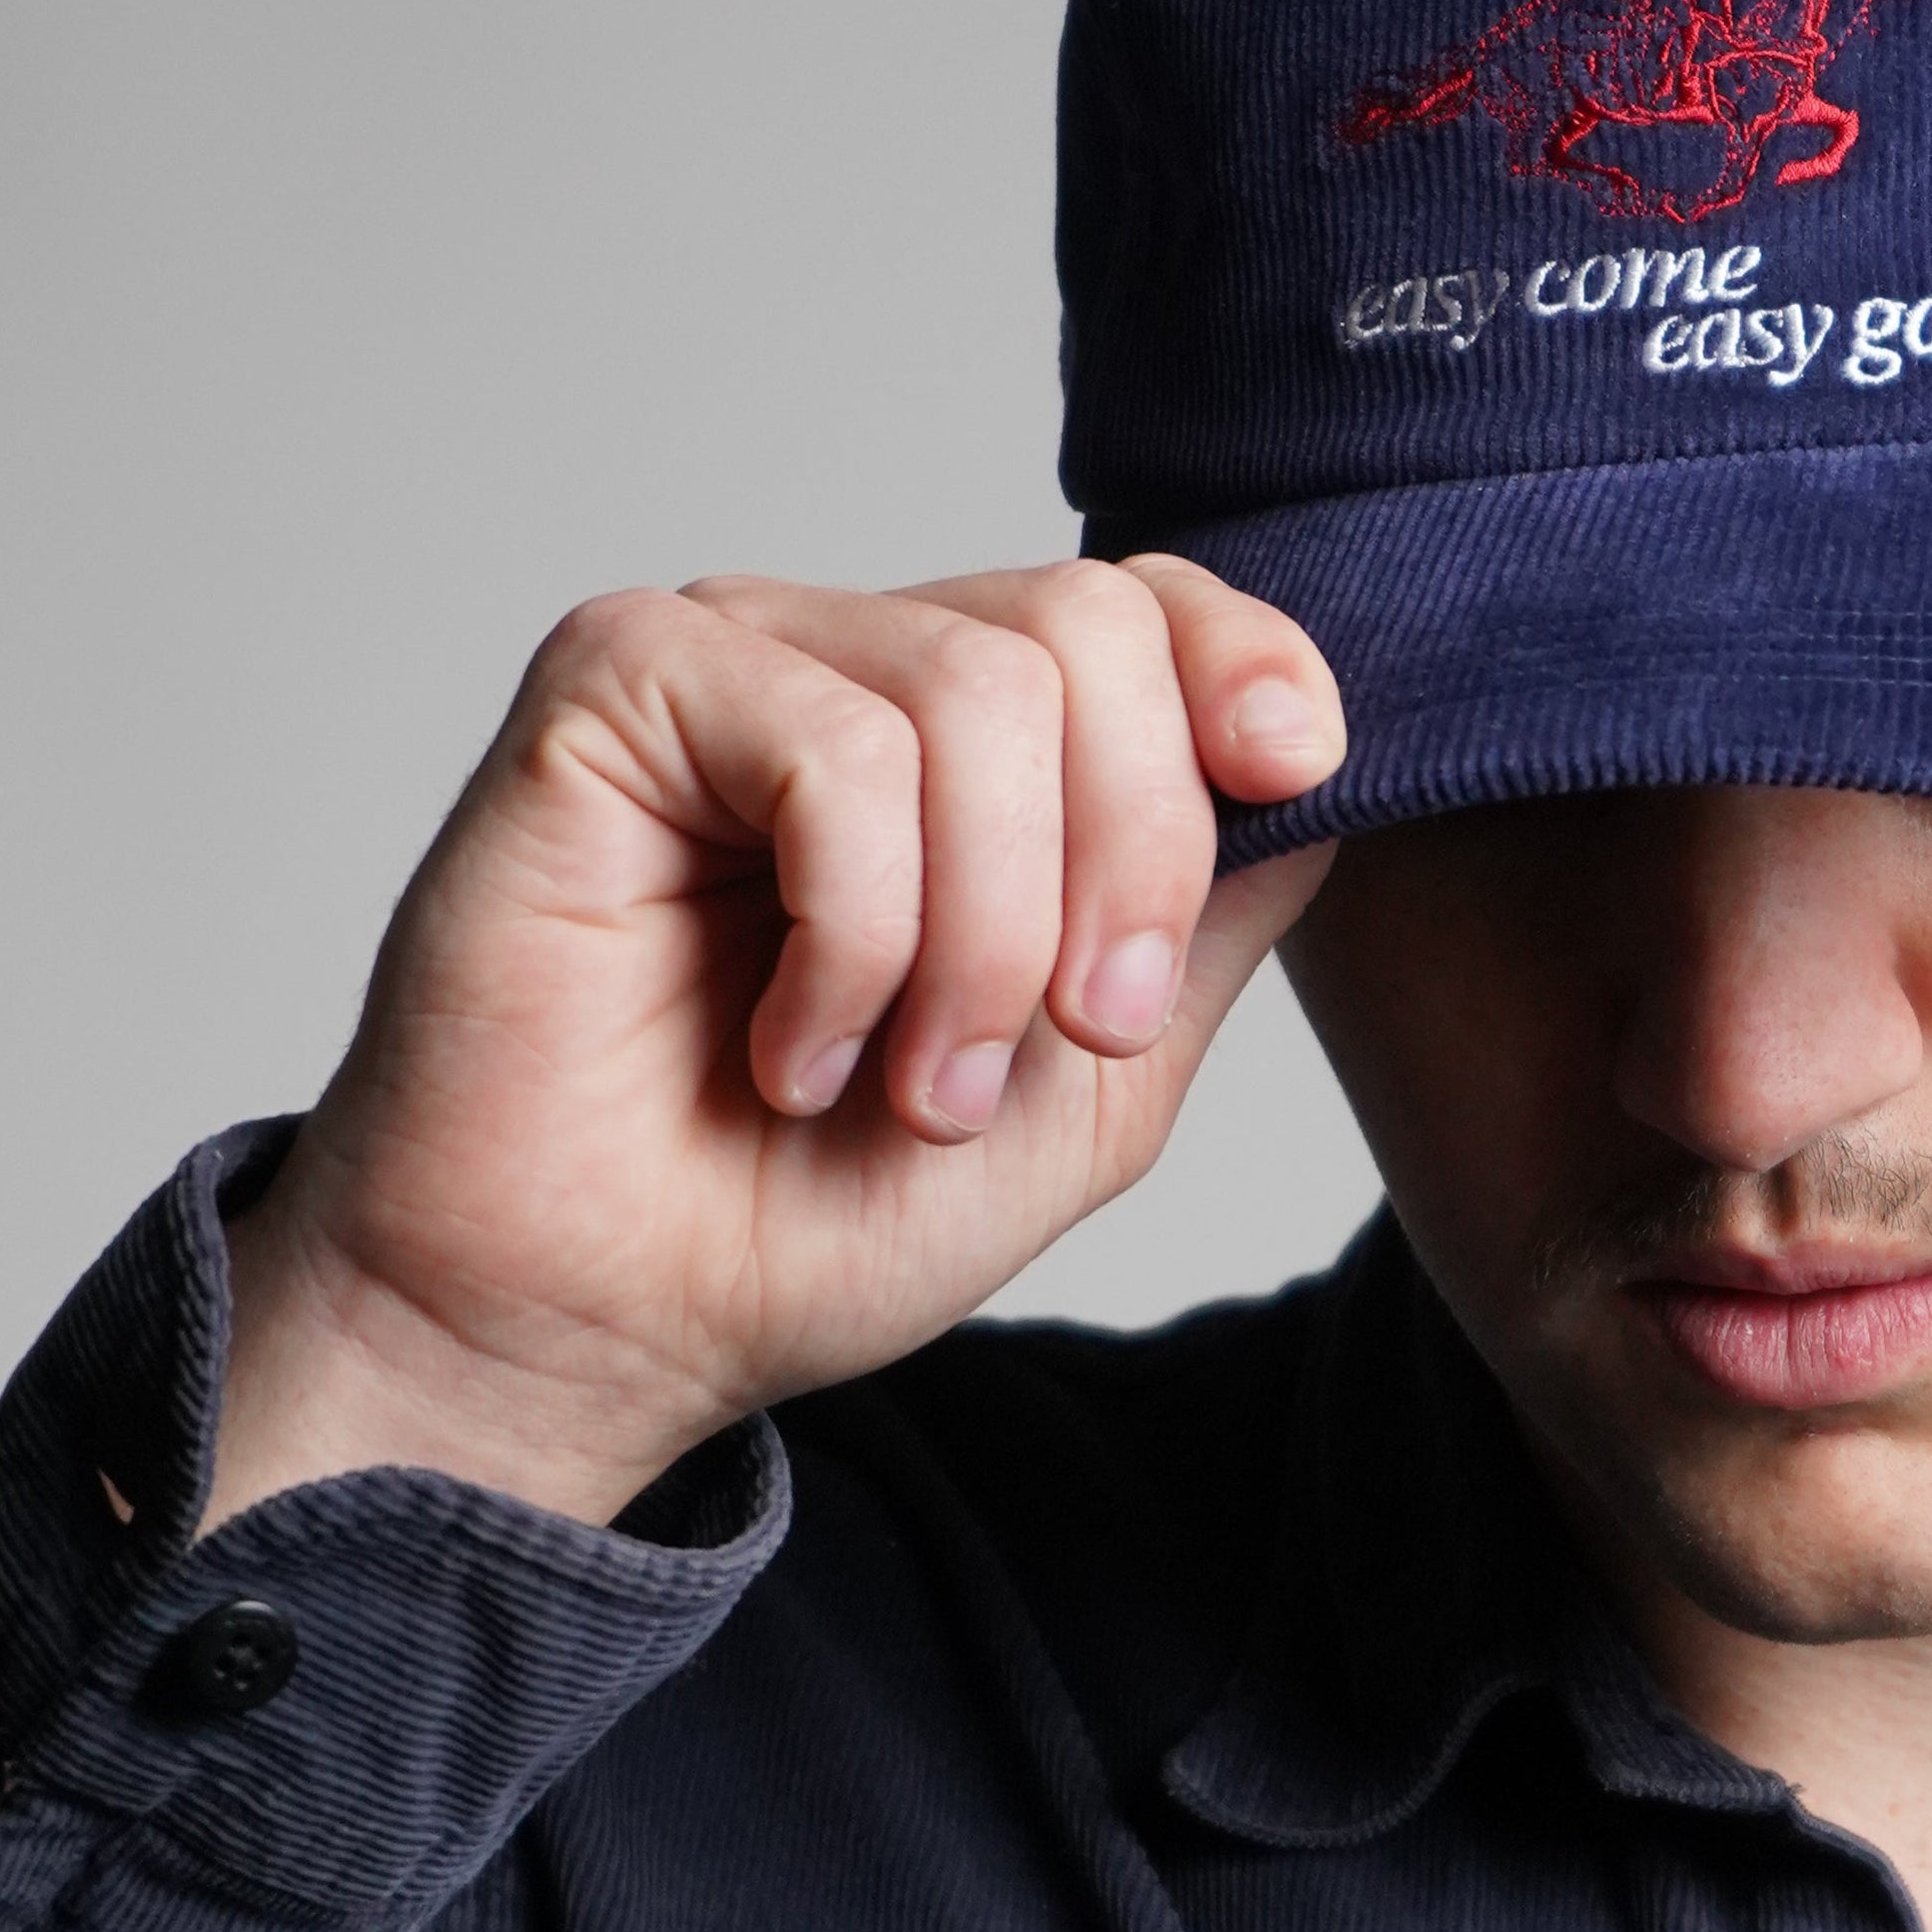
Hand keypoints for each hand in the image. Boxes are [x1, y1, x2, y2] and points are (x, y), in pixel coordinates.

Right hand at [205, 560, 1343, 1528]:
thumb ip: (1211, 920)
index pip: (1150, 600)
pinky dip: (855, 930)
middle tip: (1064, 1037)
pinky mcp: (616, 683)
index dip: (1248, 661)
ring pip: (977, 689)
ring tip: (911, 1081)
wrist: (599, 1331)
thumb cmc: (812, 1214)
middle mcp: (857, 662)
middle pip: (1091, 625)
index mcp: (975, 736)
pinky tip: (789, 1047)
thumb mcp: (1097, 1082)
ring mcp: (735, 656)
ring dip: (982, 938)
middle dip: (1129, 856)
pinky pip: (834, 746)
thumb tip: (1332, 773)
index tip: (1297, 770)